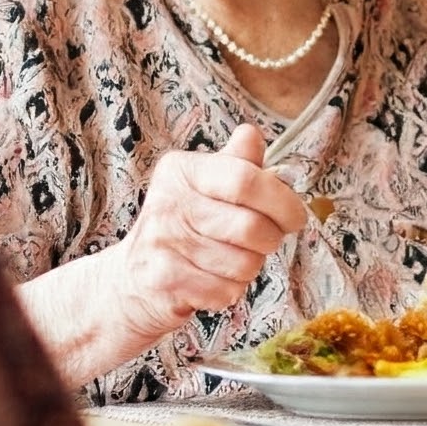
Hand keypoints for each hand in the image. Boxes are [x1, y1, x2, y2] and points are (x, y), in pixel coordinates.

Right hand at [116, 125, 306, 346]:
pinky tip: (213, 281)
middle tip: (264, 242)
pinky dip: (230, 291)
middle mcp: (169, 202)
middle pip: (251, 226)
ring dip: (249, 268)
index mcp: (184, 170)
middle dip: (271, 240)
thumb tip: (251, 135)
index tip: (295, 217)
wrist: (131, 279)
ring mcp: (162, 241)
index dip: (282, 201)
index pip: (246, 180)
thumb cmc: (184, 227)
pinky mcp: (162, 279)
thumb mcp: (206, 187)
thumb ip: (236, 164)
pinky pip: (226, 290)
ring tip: (231, 261)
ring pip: (243, 263)